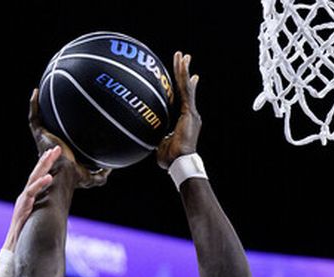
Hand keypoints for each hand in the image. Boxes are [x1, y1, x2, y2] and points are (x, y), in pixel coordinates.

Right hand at [3, 145, 62, 249]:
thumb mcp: (37, 217)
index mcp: (29, 197)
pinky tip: (49, 177)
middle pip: (36, 173)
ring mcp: (23, 201)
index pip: (38, 177)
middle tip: (56, 148)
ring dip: (43, 167)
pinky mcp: (22, 207)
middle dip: (46, 160)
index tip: (55, 153)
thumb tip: (57, 204)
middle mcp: (25, 196)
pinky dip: (40, 184)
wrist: (15, 247)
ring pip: (33, 179)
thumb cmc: (26, 234)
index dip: (46, 164)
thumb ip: (43, 207)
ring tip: (51, 156)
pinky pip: (31, 193)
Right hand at [27, 90, 110, 187]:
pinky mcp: (39, 135)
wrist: (65, 175)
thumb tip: (110, 169)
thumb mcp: (92, 178)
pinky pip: (34, 117)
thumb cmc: (75, 179)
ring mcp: (43, 138)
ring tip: (40, 91)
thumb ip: (101, 175)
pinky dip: (33, 104)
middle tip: (53, 100)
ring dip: (37, 106)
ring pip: (38, 119)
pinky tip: (36, 92)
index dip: (61, 129)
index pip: (59, 139)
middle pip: (48, 126)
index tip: (68, 117)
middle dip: (48, 114)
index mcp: (60, 153)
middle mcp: (50, 144)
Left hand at [156, 51, 201, 168]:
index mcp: (185, 119)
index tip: (184, 75)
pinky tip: (183, 66)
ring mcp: (191, 112)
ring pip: (187, 87)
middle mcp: (190, 113)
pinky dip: (184, 78)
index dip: (184, 85)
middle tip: (183, 57)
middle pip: (186, 88)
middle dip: (184, 72)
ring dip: (184, 70)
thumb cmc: (170, 158)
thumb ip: (154, 135)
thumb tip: (143, 133)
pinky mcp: (190, 112)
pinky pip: (186, 92)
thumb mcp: (159, 143)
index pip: (183, 97)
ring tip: (183, 56)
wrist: (179, 162)